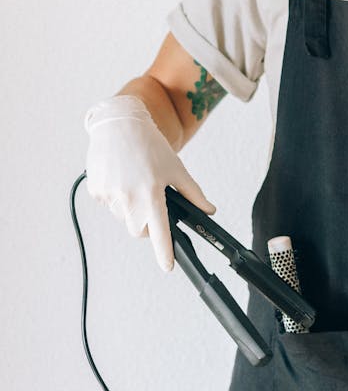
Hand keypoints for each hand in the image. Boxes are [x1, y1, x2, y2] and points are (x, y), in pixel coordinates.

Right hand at [84, 94, 215, 271]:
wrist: (119, 124)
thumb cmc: (150, 145)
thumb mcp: (176, 168)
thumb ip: (192, 193)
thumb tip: (209, 211)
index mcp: (151, 193)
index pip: (160, 232)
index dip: (164, 252)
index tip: (168, 266)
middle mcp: (129, 197)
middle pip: (140, 231)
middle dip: (148, 225)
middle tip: (153, 203)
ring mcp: (109, 195)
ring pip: (124, 219)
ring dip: (131, 210)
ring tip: (136, 182)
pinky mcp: (95, 191)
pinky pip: (109, 205)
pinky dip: (116, 198)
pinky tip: (121, 177)